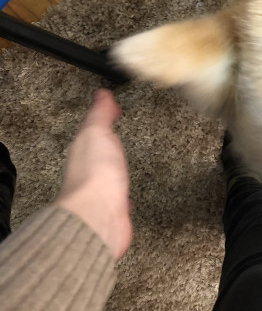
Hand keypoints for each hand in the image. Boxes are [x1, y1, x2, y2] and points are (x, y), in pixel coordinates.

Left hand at [55, 89, 131, 259]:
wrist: (98, 216)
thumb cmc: (96, 175)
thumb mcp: (96, 132)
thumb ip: (99, 114)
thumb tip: (101, 94)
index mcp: (83, 150)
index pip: (92, 128)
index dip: (102, 118)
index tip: (113, 108)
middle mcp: (89, 172)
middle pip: (96, 153)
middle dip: (105, 145)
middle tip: (115, 135)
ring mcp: (101, 192)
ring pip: (107, 175)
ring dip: (113, 169)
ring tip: (122, 163)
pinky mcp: (114, 210)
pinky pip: (119, 199)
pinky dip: (123, 195)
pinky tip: (128, 199)